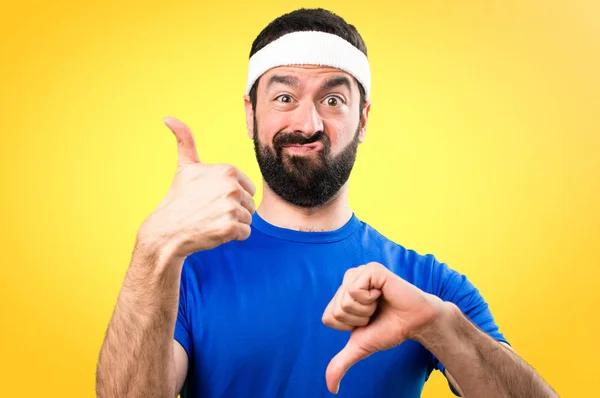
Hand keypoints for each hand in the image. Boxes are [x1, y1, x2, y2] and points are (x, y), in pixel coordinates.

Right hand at [137, 117, 255, 258]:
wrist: (167, 231)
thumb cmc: (179, 199)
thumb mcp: (185, 167)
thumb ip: (185, 141)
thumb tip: (168, 118)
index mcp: (227, 170)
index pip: (248, 187)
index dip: (232, 195)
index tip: (212, 198)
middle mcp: (231, 187)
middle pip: (250, 203)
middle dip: (234, 210)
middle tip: (211, 211)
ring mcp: (231, 208)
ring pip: (248, 218)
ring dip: (233, 223)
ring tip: (212, 220)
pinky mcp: (230, 228)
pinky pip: (245, 233)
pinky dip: (233, 236)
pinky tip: (215, 231)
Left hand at [321, 262, 443, 393]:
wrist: (415, 322)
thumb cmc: (389, 330)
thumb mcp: (360, 347)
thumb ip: (341, 363)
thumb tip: (331, 389)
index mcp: (342, 295)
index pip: (328, 318)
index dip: (348, 327)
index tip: (367, 321)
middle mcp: (348, 280)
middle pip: (336, 310)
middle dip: (358, 319)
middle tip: (375, 313)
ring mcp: (359, 272)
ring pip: (345, 301)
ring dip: (365, 310)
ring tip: (380, 303)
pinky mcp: (371, 269)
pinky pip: (355, 290)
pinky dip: (370, 299)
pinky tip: (383, 294)